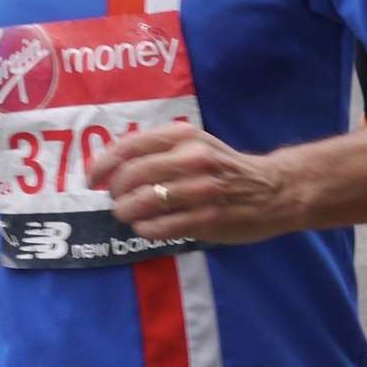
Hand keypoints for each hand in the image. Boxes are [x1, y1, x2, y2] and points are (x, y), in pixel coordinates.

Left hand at [87, 121, 287, 244]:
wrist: (273, 190)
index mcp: (183, 136)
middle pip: (131, 176)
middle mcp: (191, 159)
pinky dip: (145, 230)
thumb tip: (113, 164)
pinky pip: (161, 228)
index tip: (93, 179)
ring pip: (143, 203)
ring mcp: (200, 191)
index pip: (130, 146)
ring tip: (127, 215)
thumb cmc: (224, 166)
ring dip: (126, 212)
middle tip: (116, 200)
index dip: (103, 164)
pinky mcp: (207, 219)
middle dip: (115, 192)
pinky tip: (145, 228)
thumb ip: (158, 149)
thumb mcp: (195, 143)